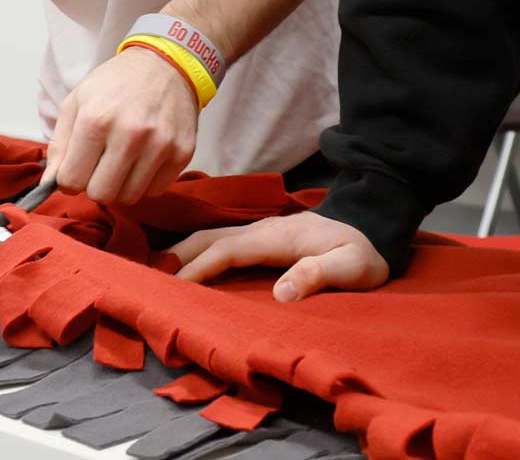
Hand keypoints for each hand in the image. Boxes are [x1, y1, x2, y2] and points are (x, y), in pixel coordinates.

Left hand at [47, 47, 200, 205]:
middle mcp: (129, 134)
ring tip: (123, 159)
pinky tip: (144, 158)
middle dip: (95, 184)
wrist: (164, 64)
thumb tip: (48, 184)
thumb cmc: (115, 84)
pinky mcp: (182, 153)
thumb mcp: (76, 102)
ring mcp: (159, 145)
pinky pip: (156, 191)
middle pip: (101, 194)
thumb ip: (59, 145)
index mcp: (95, 120)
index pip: (72, 181)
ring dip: (121, 185)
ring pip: (129, 197)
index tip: (77, 168)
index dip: (70, 179)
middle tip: (100, 165)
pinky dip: (146, 181)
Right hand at [170, 211, 388, 302]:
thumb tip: (279, 294)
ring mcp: (262, 231)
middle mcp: (262, 230)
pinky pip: (223, 241)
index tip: (173, 285)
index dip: (198, 267)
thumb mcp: (351, 267)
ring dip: (185, 249)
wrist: (372, 226)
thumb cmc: (362, 253)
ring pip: (213, 235)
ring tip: (158, 268)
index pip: (226, 250)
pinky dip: (200, 249)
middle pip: (209, 237)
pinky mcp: (264, 237)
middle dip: (178, 253)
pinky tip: (189, 261)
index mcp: (275, 238)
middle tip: (147, 274)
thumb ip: (317, 275)